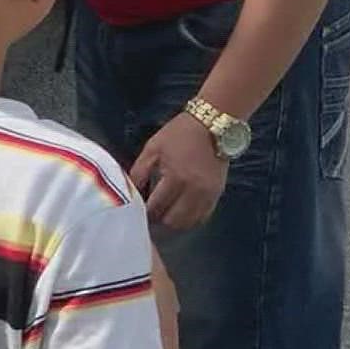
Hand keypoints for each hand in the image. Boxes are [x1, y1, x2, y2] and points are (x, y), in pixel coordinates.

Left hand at [131, 111, 228, 231]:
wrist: (212, 125)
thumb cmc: (179, 134)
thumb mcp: (152, 148)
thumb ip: (138, 172)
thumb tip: (131, 194)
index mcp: (176, 177)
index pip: (156, 208)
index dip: (144, 213)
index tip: (138, 211)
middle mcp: (194, 191)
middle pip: (172, 221)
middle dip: (158, 220)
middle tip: (151, 213)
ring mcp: (208, 195)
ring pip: (188, 223)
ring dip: (174, 222)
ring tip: (165, 213)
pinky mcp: (217, 195)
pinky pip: (202, 218)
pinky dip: (189, 219)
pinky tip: (181, 212)